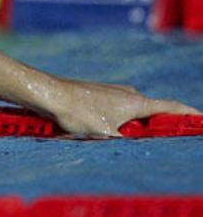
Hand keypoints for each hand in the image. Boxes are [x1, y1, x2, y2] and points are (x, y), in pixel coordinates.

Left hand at [49, 78, 200, 136]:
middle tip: (162, 139)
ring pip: (132, 111)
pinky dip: (120, 119)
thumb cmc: (78, 113)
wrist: (51, 94)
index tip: (200, 118)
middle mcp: (128, 94)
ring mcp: (114, 92)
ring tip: (125, 137)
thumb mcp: (106, 134)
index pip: (170, 107)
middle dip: (158, 125)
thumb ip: (126, 140)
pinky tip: (105, 128)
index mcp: (136, 102)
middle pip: (152, 111)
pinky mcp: (100, 93)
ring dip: (134, 124)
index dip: (188, 113)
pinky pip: (118, 108)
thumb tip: (134, 145)